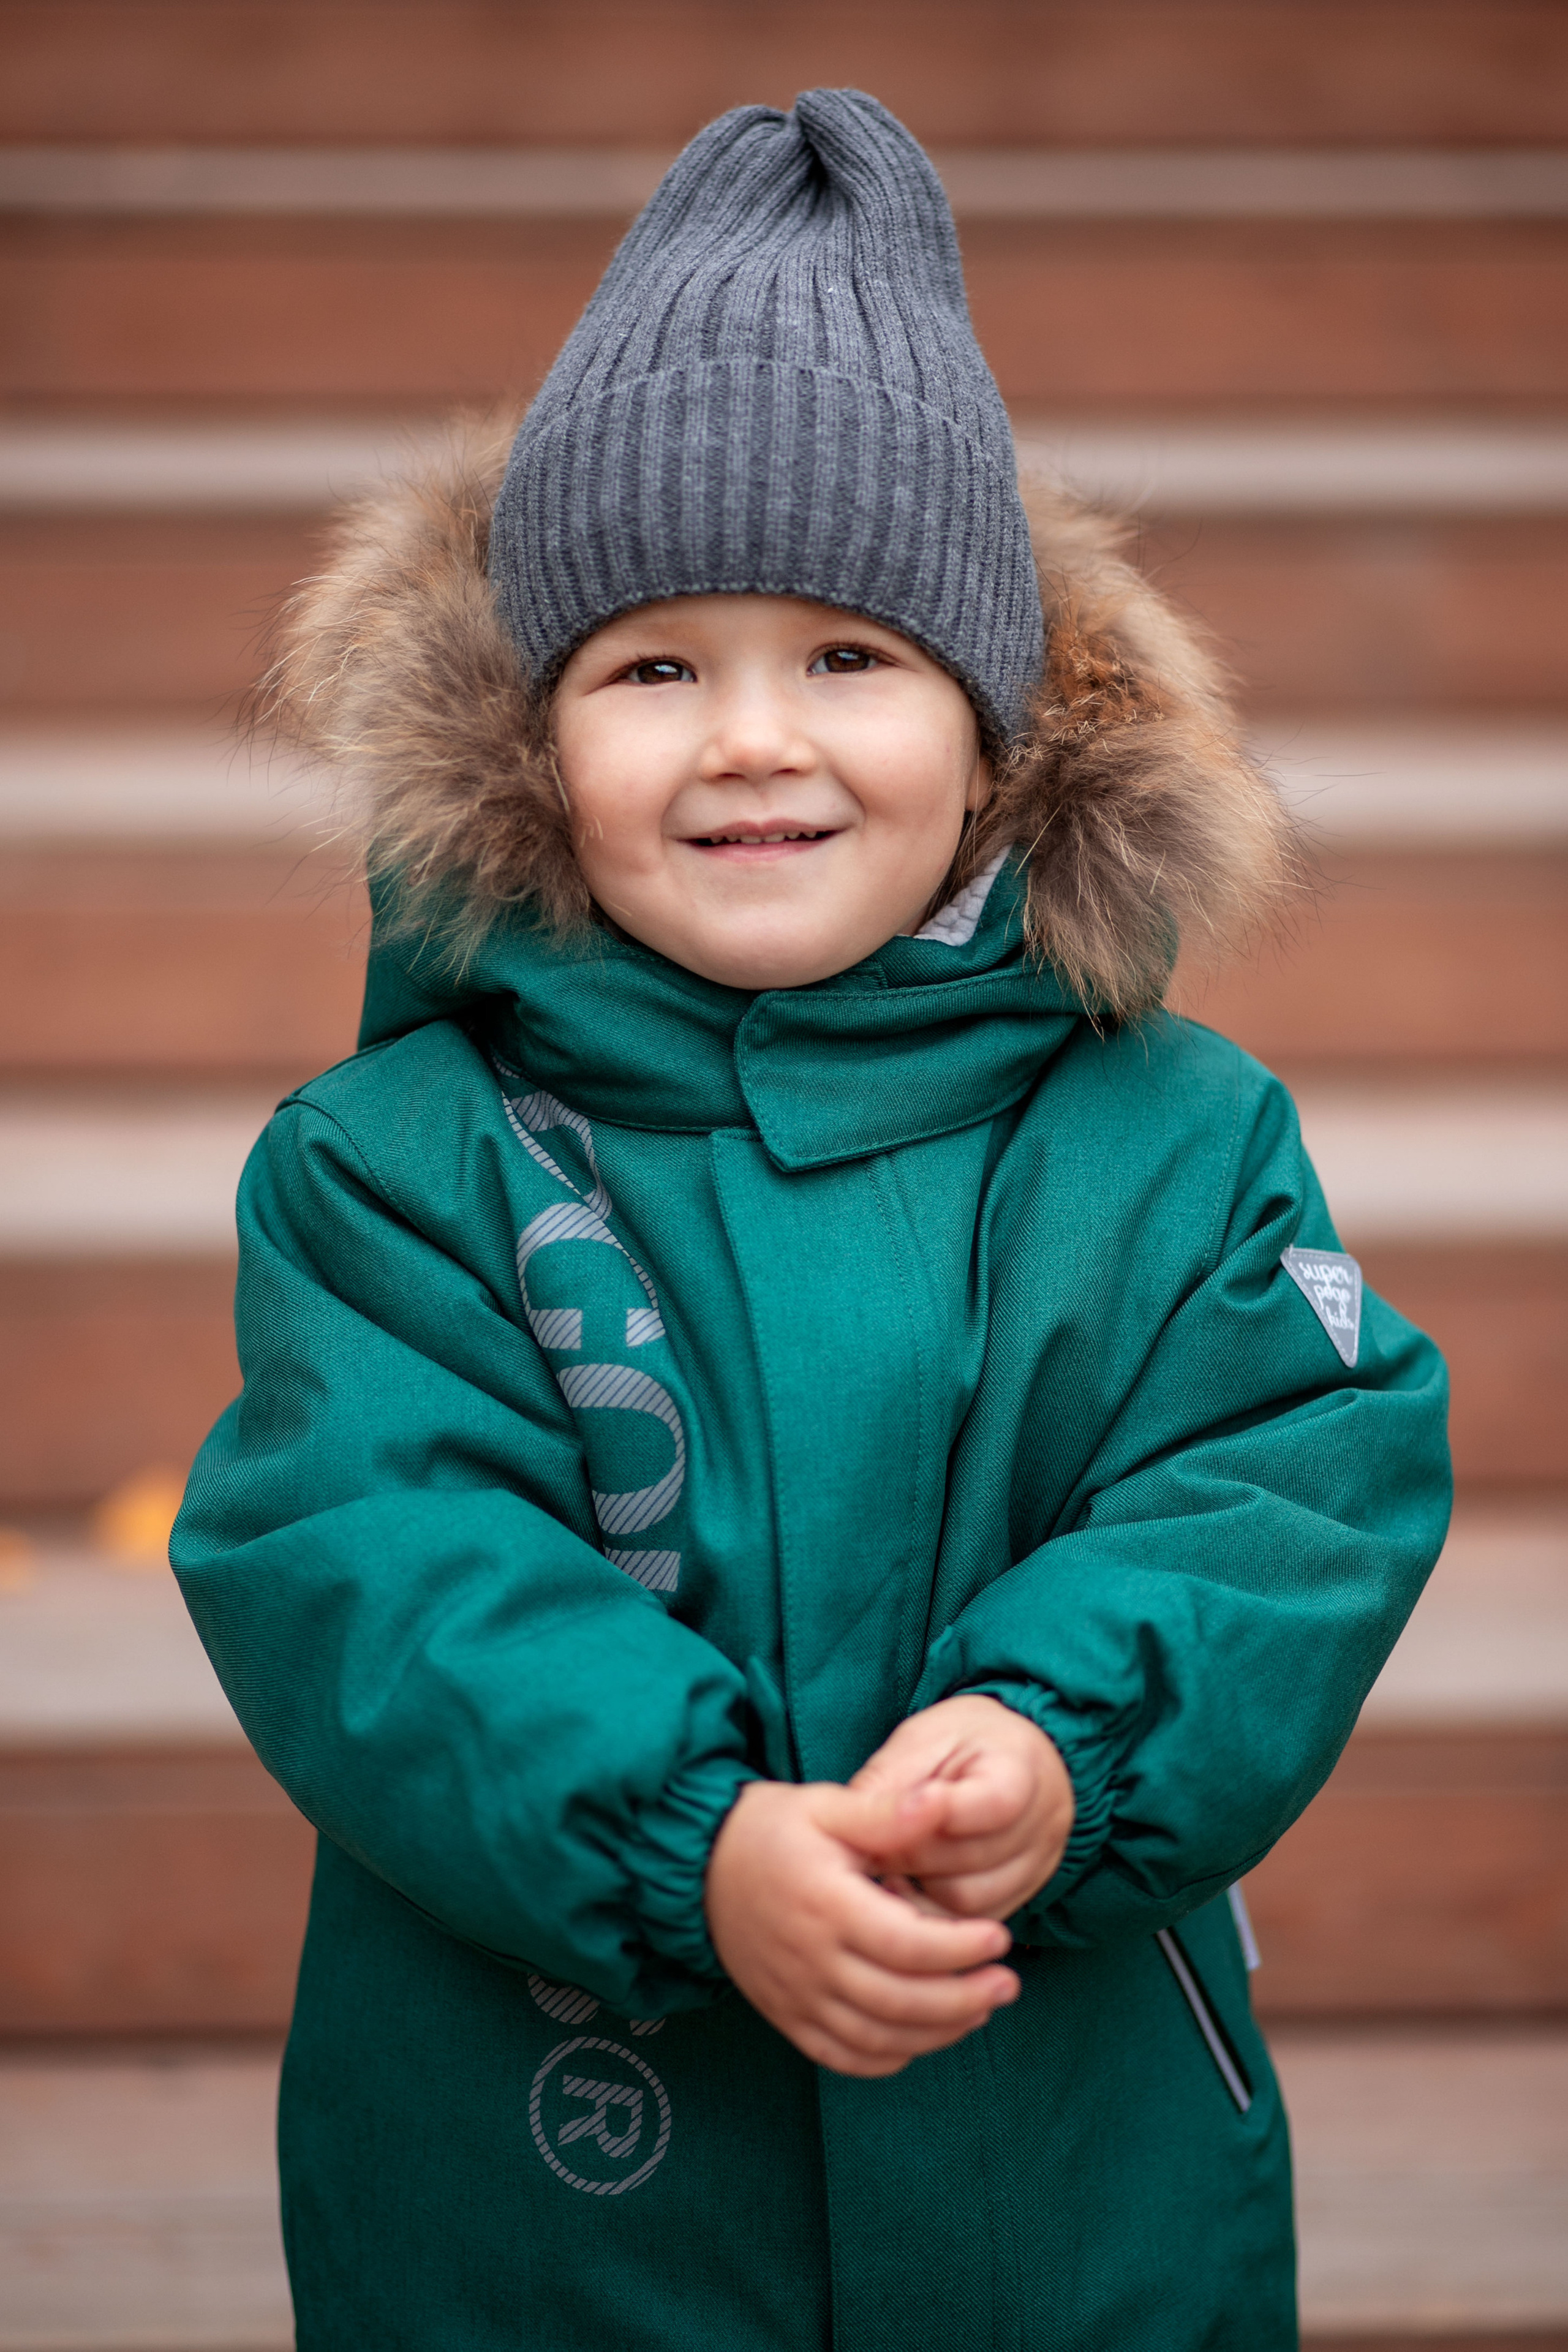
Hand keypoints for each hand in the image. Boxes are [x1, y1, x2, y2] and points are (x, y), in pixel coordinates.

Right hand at [704, 1777, 1019, 2077]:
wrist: (699, 1867)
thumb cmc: (771, 1829)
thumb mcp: (829, 1807)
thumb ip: (888, 1813)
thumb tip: (942, 1801)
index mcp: (826, 1904)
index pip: (906, 1945)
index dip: (959, 1948)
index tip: (999, 1938)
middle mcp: (809, 1960)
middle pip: (899, 2002)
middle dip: (964, 1999)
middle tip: (1008, 1984)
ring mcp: (795, 1995)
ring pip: (877, 2037)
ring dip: (936, 2033)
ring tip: (979, 2010)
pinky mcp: (785, 2015)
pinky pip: (841, 2056)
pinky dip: (887, 2057)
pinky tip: (920, 2038)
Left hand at [850, 1694, 1074, 1919]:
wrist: (1010, 1757)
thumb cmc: (961, 1742)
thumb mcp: (923, 1739)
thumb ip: (892, 1782)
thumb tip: (848, 1828)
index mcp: (1022, 1769)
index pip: (993, 1804)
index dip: (932, 1814)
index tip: (885, 1814)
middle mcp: (1042, 1825)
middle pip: (968, 1859)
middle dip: (908, 1852)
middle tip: (864, 1846)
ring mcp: (1036, 1868)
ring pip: (966, 1902)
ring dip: (916, 1887)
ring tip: (883, 1864)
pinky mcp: (1020, 1899)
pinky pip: (969, 1924)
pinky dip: (930, 1911)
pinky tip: (905, 1885)